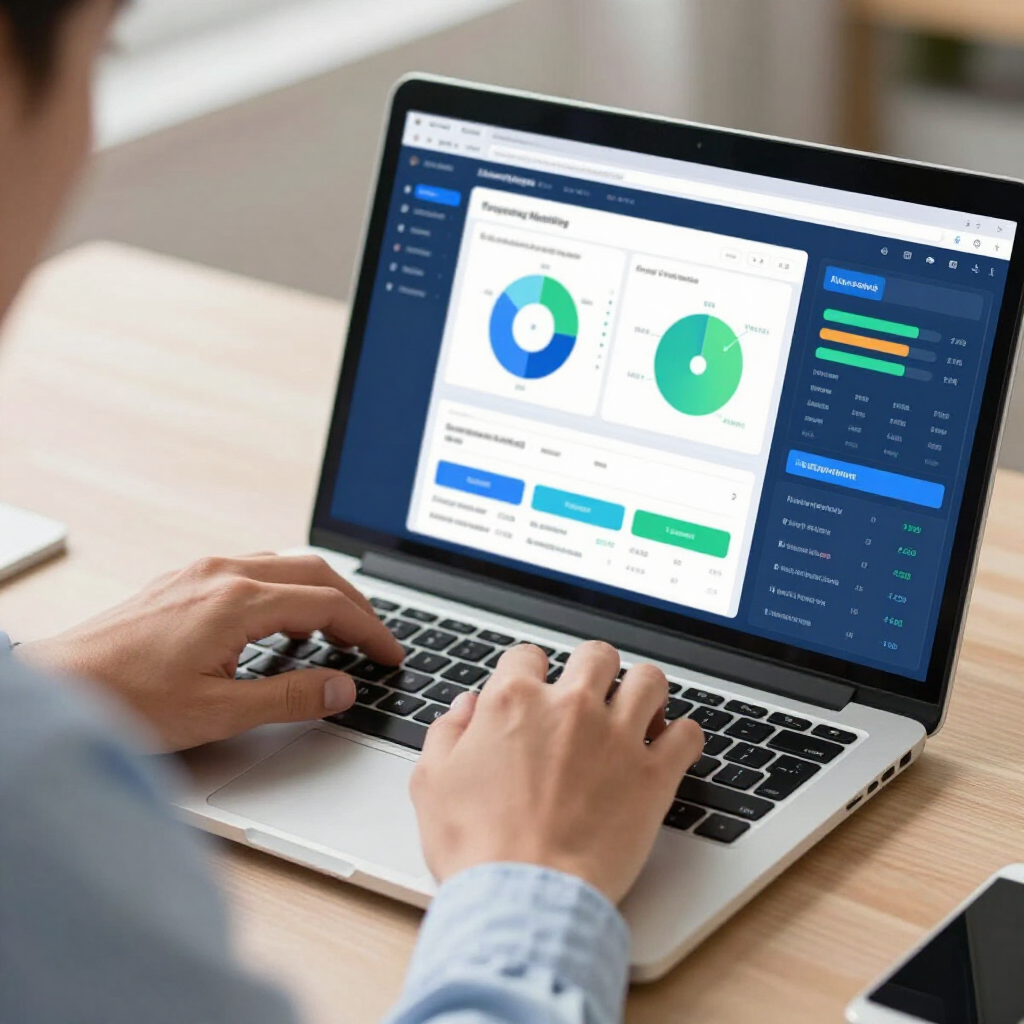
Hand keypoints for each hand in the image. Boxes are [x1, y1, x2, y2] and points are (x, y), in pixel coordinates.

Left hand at [20, 554, 403, 751]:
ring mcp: (200, 572)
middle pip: (314, 572)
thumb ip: (290, 697)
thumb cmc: (124, 701)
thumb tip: (342, 688)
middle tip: (375, 642)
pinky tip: (283, 624)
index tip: (390, 654)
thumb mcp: (218, 713)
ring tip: (338, 634)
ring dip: (320, 594)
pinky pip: (253, 571)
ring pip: (284, 566)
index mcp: (237, 601)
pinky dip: (286, 592)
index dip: (369, 630)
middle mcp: (222, 573)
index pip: (328, 604)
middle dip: (354, 606)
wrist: (56, 688)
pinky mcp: (183, 581)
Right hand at [411, 641, 704, 903]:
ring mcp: (617, 738)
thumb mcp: (432, 782)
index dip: (529, 673)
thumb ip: (447, 732)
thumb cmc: (476, 848)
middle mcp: (570, 707)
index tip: (533, 692)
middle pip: (596, 655)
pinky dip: (682, 736)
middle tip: (590, 695)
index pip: (528, 656)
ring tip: (638, 711)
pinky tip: (669, 747)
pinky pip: (687, 734)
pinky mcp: (654, 776)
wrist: (523, 899)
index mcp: (514, 702)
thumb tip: (466, 707)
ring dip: (644, 692)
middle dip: (593, 670)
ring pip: (649, 680)